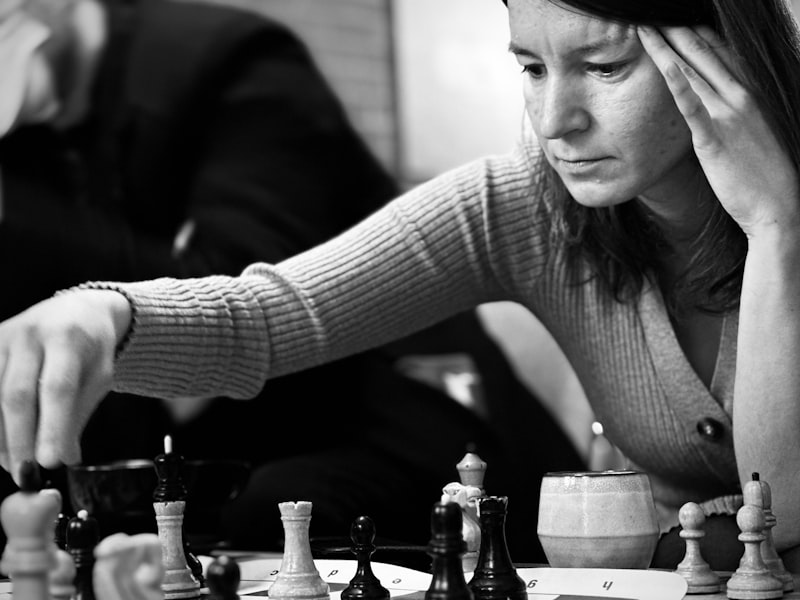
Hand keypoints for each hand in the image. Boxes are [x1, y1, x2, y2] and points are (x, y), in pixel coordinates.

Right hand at [0, 289, 130, 479]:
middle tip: (26, 473)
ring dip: (0, 436)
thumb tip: (66, 459)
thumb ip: (80, 413)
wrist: (76, 310)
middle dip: (20, 439)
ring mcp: (3, 338)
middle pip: (17, 394)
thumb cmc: (90, 347)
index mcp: (67, 338)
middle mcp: (30, 334)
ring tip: (12, 464)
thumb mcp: (99, 376)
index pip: (57, 388)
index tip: (51, 462)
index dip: (52, 427)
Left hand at [638, 25, 799, 237]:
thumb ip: (731, 114)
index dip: (695, 31)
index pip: (720, 51)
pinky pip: (692, 107)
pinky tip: (662, 65)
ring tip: (645, 28)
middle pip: (704, 52)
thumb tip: (710, 105)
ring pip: (692, 72)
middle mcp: (741, 97)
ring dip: (666, 47)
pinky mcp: (713, 140)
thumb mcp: (751, 133)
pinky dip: (677, 83)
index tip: (674, 18)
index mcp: (751, 93)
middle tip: (652, 14)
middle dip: (676, 30)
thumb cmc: (763, 177)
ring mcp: (728, 116)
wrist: (779, 208)